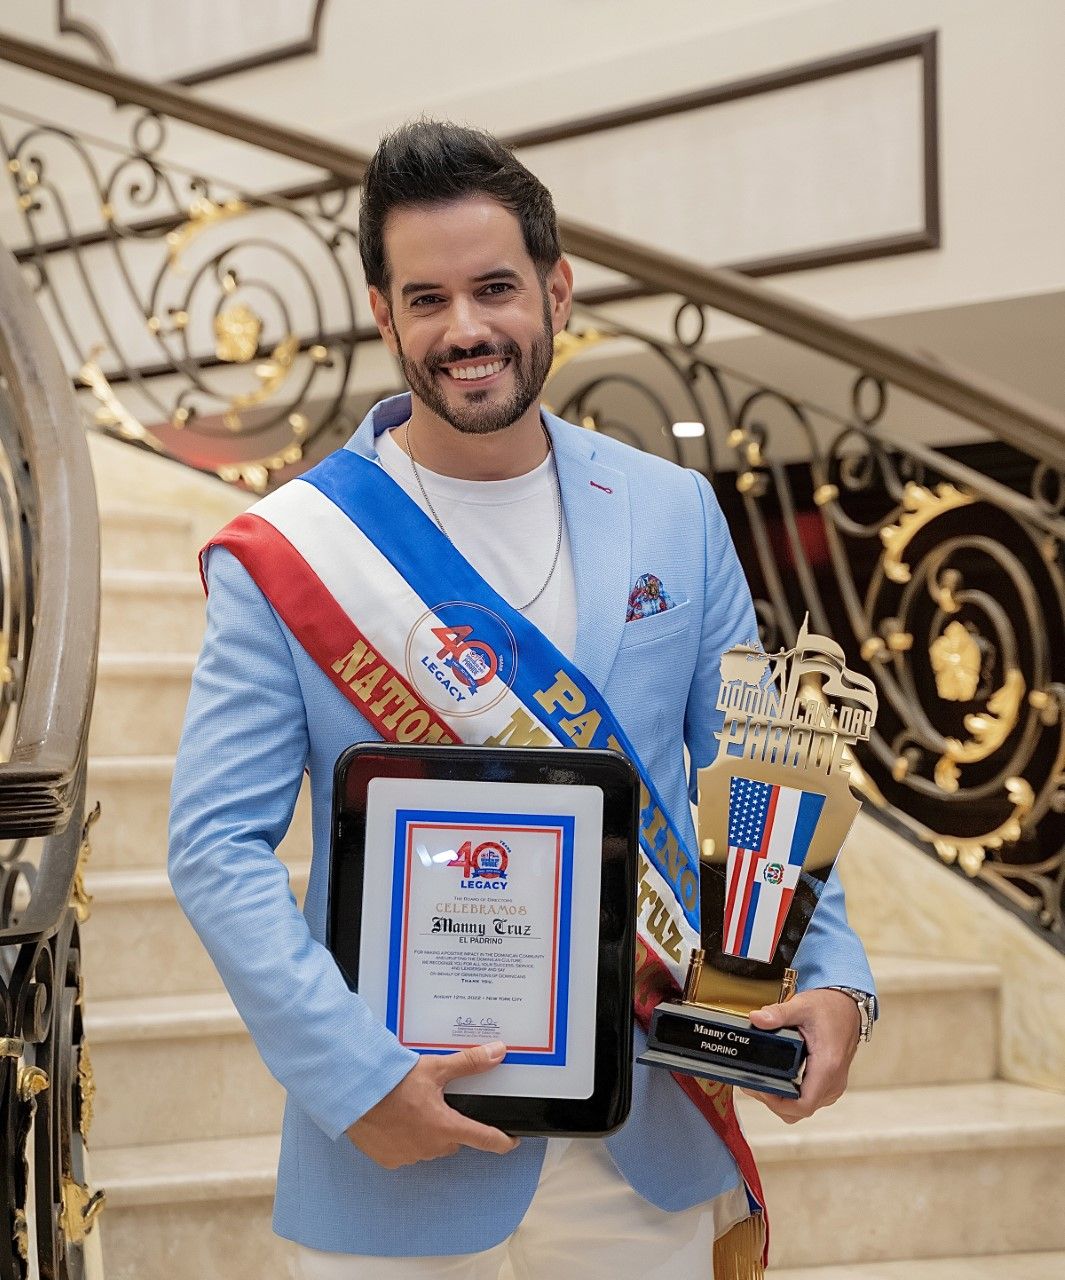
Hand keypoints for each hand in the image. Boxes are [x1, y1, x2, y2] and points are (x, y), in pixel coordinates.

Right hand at [346, 1040, 519, 1168]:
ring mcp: (409, 1157)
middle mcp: (431, 1148)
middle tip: (438, 1102)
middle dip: (450, 1123)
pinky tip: (397, 1120)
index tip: (511, 1141)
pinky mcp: (390, 1160)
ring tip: (414, 1108)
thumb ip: (469, 1063)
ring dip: (428, 1131)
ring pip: (430, 1146)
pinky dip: (406, 1139)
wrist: (354, 1093)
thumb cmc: (393, 1082)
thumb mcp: (435, 1068)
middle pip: (453, 1138)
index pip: (485, 1140)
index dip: (502, 1142)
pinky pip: (408, 1152)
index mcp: (446, 1127)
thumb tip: (498, 1053)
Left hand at [744, 988, 860, 1123]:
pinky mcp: (829, 1083)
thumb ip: (778, 1013)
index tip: (761, 1088)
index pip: (804, 1104)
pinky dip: (791, 1095)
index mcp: (827, 1066)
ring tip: (761, 1081)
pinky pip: (809, 1098)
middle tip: (753, 1083)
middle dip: (773, 1101)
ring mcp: (832, 1085)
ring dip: (781, 1100)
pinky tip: (777, 1079)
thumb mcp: (802, 1006)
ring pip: (803, 1107)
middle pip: (800, 1109)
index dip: (778, 1103)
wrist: (847, 1006)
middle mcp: (833, 1081)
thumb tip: (757, 1018)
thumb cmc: (830, 1008)